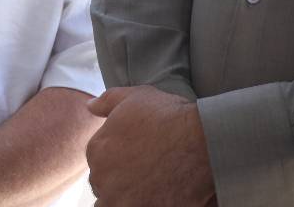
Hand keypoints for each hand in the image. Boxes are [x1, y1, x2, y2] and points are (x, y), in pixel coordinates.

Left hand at [85, 86, 216, 205]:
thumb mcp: (134, 98)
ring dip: (127, 198)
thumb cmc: (169, 116)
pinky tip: (160, 198)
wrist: (203, 141)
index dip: (118, 162)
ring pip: (114, 204)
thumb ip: (106, 102)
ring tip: (151, 189)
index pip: (99, 164)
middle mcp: (103, 179)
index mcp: (97, 151)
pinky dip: (144, 205)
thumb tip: (90, 106)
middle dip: (120, 182)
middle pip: (106, 187)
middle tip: (145, 175)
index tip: (137, 160)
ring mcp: (122, 200)